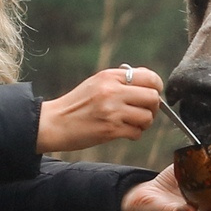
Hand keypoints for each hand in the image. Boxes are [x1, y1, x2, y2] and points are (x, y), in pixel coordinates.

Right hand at [38, 64, 162, 152]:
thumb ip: (120, 82)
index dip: (156, 88)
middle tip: (143, 112)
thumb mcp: (96, 83)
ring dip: (144, 123)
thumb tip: (149, 85)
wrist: (55, 123)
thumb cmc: (77, 105)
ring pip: (147, 117)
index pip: (149, 77)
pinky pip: (136, 132)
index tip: (151, 95)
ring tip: (131, 123)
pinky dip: (133, 134)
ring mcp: (112, 111)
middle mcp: (112, 91)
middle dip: (153, 107)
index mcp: (110, 76)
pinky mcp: (110, 129)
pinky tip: (122, 132)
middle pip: (152, 97)